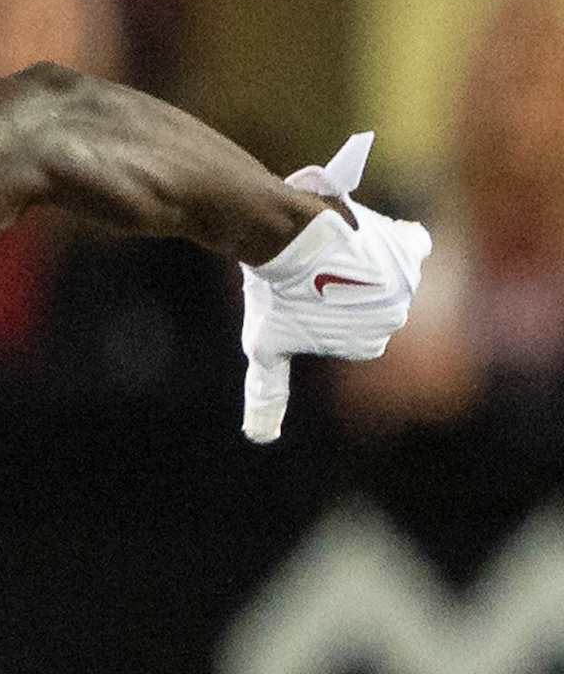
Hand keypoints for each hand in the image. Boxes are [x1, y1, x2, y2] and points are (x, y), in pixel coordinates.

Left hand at [240, 133, 431, 443]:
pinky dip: (398, 242)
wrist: (291, 240)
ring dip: (369, 266)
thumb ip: (268, 391)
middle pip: (374, 304)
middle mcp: (394, 319)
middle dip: (351, 289)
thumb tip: (259, 436)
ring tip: (336, 254)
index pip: (353, 332)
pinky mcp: (411, 248)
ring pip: (391, 275)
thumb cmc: (277, 296)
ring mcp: (407, 284)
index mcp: (367, 346)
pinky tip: (370, 237)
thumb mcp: (267, 348)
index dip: (328, 313)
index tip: (307, 298)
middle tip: (319, 273)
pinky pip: (413, 246)